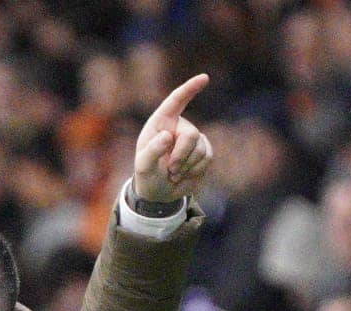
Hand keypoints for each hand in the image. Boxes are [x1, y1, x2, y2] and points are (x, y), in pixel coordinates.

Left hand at [133, 73, 212, 203]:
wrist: (159, 191)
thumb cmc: (147, 175)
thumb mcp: (143, 166)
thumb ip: (152, 151)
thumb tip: (168, 136)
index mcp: (161, 122)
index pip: (176, 101)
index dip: (190, 88)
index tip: (204, 78)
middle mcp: (179, 126)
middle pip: (191, 135)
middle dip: (181, 156)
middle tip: (170, 170)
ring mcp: (193, 138)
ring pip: (200, 149)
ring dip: (186, 166)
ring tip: (173, 173)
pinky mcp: (204, 151)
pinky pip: (207, 158)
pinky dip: (195, 171)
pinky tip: (184, 174)